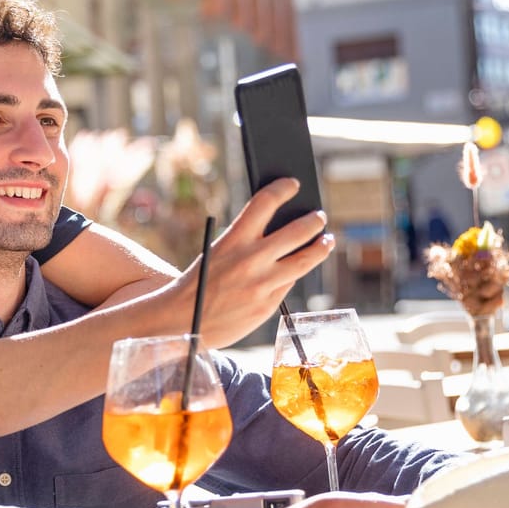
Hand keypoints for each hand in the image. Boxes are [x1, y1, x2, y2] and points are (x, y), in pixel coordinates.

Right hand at [179, 180, 336, 348]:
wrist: (182, 322)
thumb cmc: (197, 284)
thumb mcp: (216, 253)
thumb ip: (245, 242)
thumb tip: (278, 231)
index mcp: (233, 240)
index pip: (265, 202)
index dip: (283, 188)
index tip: (293, 184)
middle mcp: (252, 260)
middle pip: (298, 231)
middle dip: (314, 220)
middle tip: (320, 216)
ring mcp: (263, 284)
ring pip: (306, 259)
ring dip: (321, 246)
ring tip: (327, 240)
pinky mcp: (268, 305)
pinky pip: (289, 283)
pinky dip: (294, 274)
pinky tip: (296, 270)